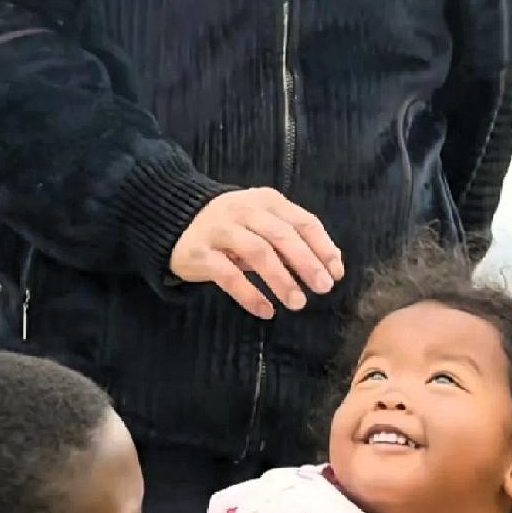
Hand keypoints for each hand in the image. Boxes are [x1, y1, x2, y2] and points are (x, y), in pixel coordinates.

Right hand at [169, 188, 343, 320]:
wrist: (175, 220)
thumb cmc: (231, 227)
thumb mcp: (262, 223)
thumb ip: (293, 238)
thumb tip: (332, 264)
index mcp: (266, 201)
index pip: (303, 221)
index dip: (322, 247)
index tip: (336, 273)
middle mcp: (244, 210)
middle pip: (282, 236)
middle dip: (306, 263)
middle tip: (323, 288)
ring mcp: (221, 230)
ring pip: (258, 253)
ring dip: (281, 279)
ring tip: (297, 303)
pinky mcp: (201, 253)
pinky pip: (228, 275)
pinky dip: (250, 294)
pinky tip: (266, 311)